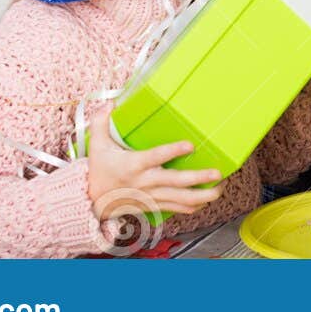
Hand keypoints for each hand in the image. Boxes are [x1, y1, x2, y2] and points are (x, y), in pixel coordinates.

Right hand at [85, 109, 222, 220]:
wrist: (91, 201)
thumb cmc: (98, 170)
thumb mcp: (96, 144)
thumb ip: (101, 122)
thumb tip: (110, 103)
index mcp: (133, 165)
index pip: (156, 157)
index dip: (172, 151)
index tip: (190, 145)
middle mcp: (145, 182)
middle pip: (175, 181)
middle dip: (198, 179)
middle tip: (217, 173)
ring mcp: (150, 196)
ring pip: (179, 199)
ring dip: (202, 196)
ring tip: (219, 188)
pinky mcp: (153, 206)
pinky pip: (176, 208)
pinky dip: (193, 206)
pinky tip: (206, 201)